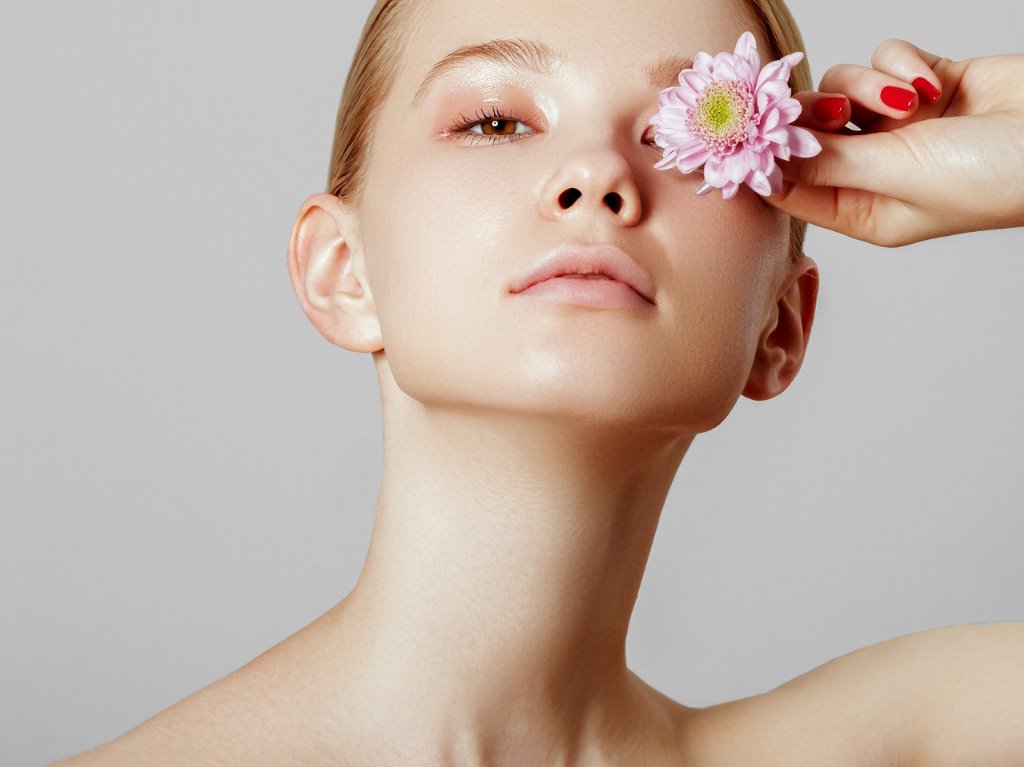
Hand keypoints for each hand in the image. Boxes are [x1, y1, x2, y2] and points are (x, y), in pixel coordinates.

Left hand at [765, 39, 1023, 246]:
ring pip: (843, 90)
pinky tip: (932, 82)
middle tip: (828, 108)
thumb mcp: (898, 175)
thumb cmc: (992, 177)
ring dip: (866, 86)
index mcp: (863, 211)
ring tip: (906, 102)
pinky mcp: (924, 86)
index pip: (793, 188)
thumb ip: (831, 163)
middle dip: (814, 115)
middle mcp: (875, 171)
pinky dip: (901, 65)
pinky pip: (884, 62)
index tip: (748, 132)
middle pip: (810, 133)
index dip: (766, 161)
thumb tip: (769, 163)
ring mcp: (899, 128)